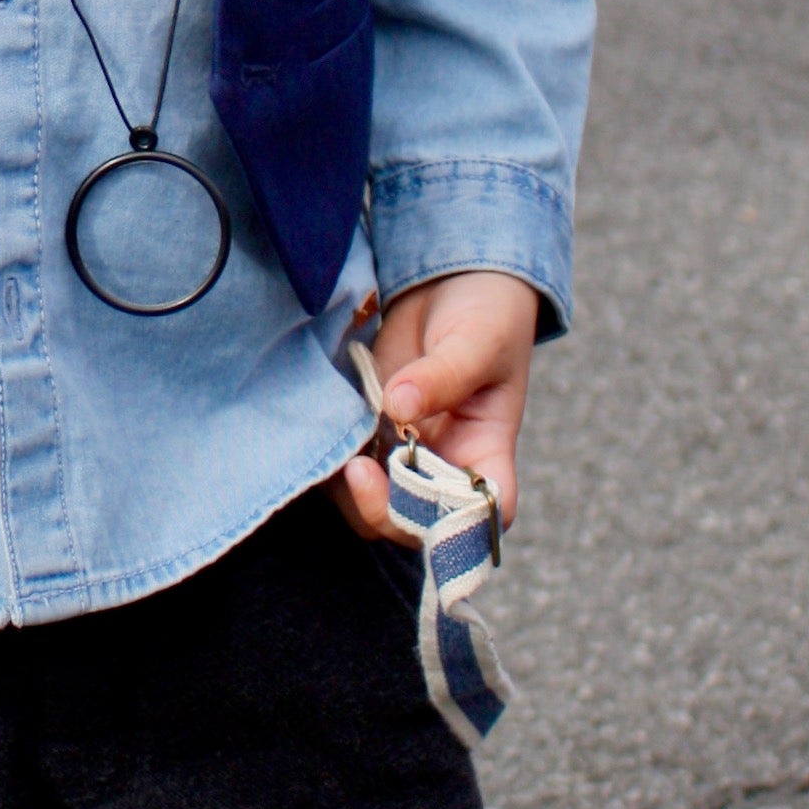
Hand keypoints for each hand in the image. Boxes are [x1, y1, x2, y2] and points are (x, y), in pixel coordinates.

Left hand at [335, 270, 539, 547]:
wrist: (453, 279)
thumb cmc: (487, 312)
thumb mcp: (478, 339)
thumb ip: (444, 375)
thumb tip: (399, 407)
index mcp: (488, 452)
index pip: (486, 514)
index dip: (458, 529)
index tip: (417, 496)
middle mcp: (447, 464)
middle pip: (416, 523)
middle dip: (384, 509)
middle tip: (358, 469)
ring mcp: (405, 450)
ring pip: (373, 502)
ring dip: (349, 488)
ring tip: (336, 444)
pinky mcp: (370, 429)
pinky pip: (345, 465)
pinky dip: (330, 458)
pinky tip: (320, 429)